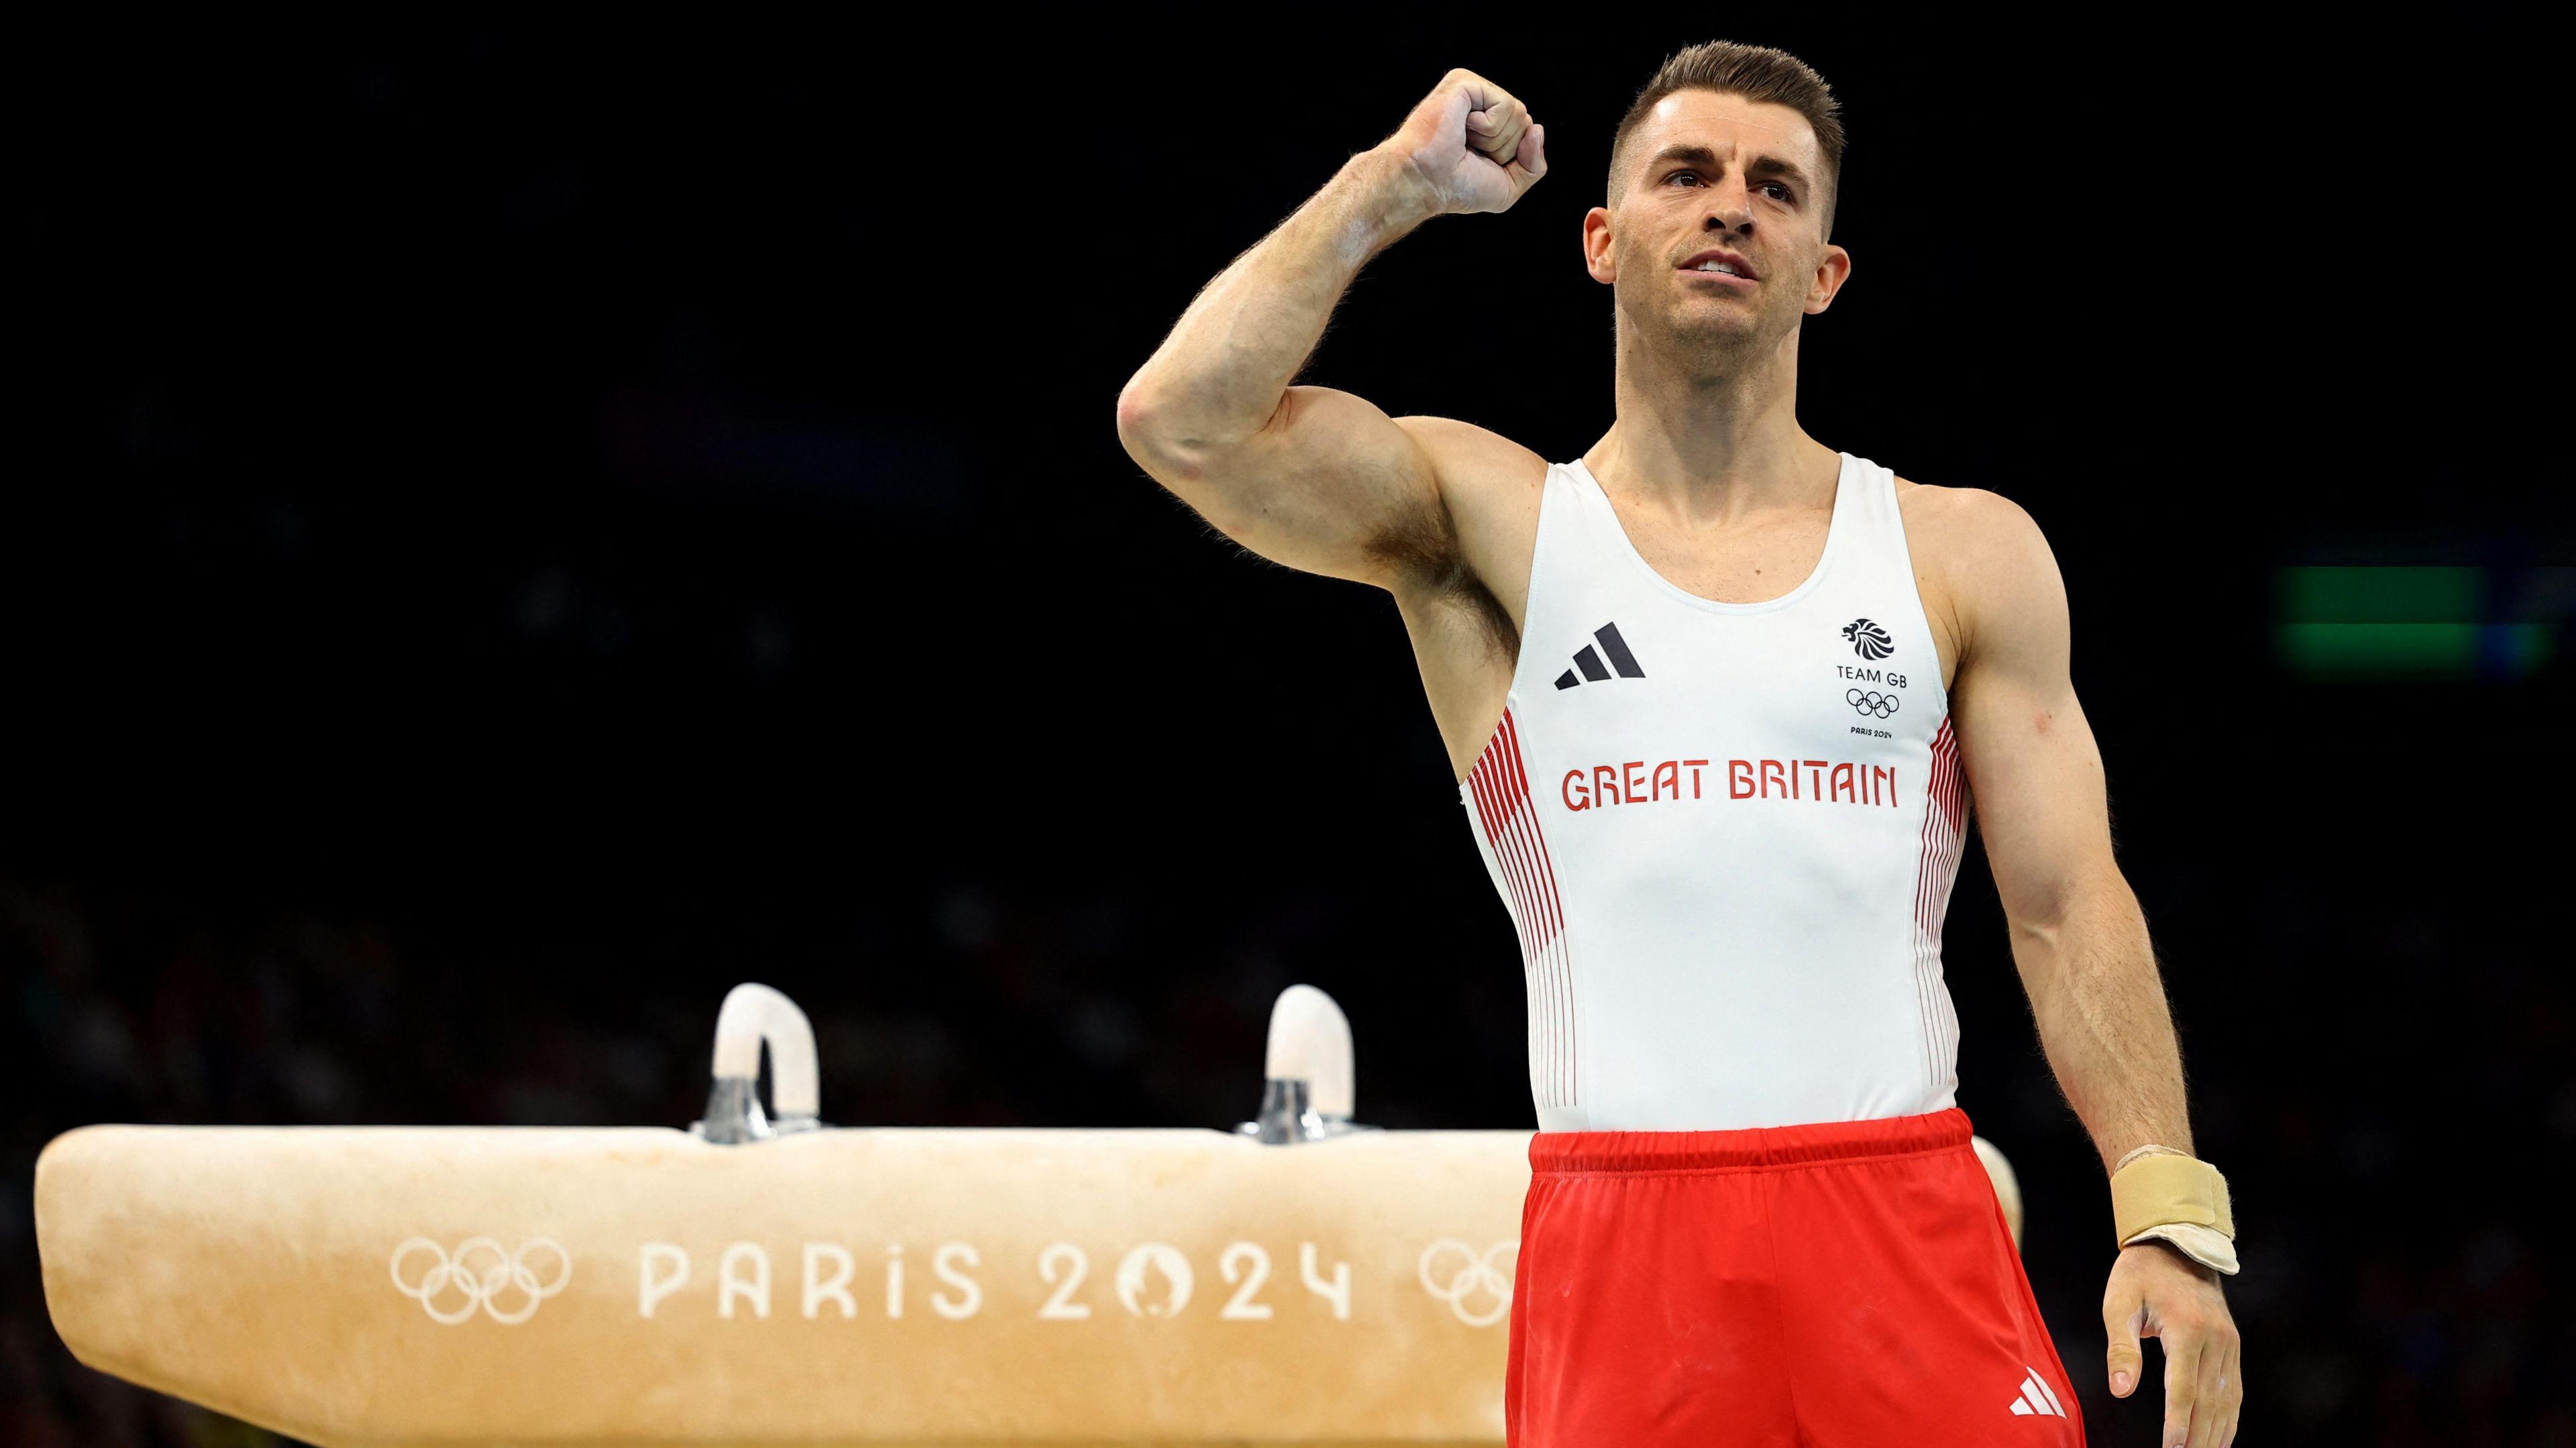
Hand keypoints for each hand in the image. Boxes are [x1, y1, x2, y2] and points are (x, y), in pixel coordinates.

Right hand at [1377, 69, 1546, 216]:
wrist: (1426, 183)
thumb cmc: (1457, 187)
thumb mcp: (1508, 187)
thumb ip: (1534, 165)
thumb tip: (1537, 128)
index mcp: (1488, 119)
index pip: (1526, 131)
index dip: (1509, 157)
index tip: (1476, 162)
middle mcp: (1480, 100)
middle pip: (1524, 121)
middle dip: (1503, 148)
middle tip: (1467, 152)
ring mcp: (1472, 88)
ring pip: (1518, 114)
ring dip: (1494, 140)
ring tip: (1462, 141)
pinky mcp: (1465, 82)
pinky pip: (1505, 106)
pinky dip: (1488, 128)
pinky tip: (1461, 128)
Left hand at [2103, 1241, 2241, 1447]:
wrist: (2176, 1244)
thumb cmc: (2139, 1275)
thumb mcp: (2119, 1304)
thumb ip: (2121, 1349)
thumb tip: (2121, 1391)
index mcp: (2187, 1329)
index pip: (2184, 1388)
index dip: (2178, 1421)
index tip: (2172, 1447)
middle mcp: (2216, 1339)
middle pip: (2209, 1401)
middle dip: (2198, 1437)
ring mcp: (2229, 1344)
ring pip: (2226, 1400)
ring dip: (2215, 1433)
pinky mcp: (2232, 1346)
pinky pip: (2234, 1389)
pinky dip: (2229, 1417)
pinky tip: (2221, 1439)